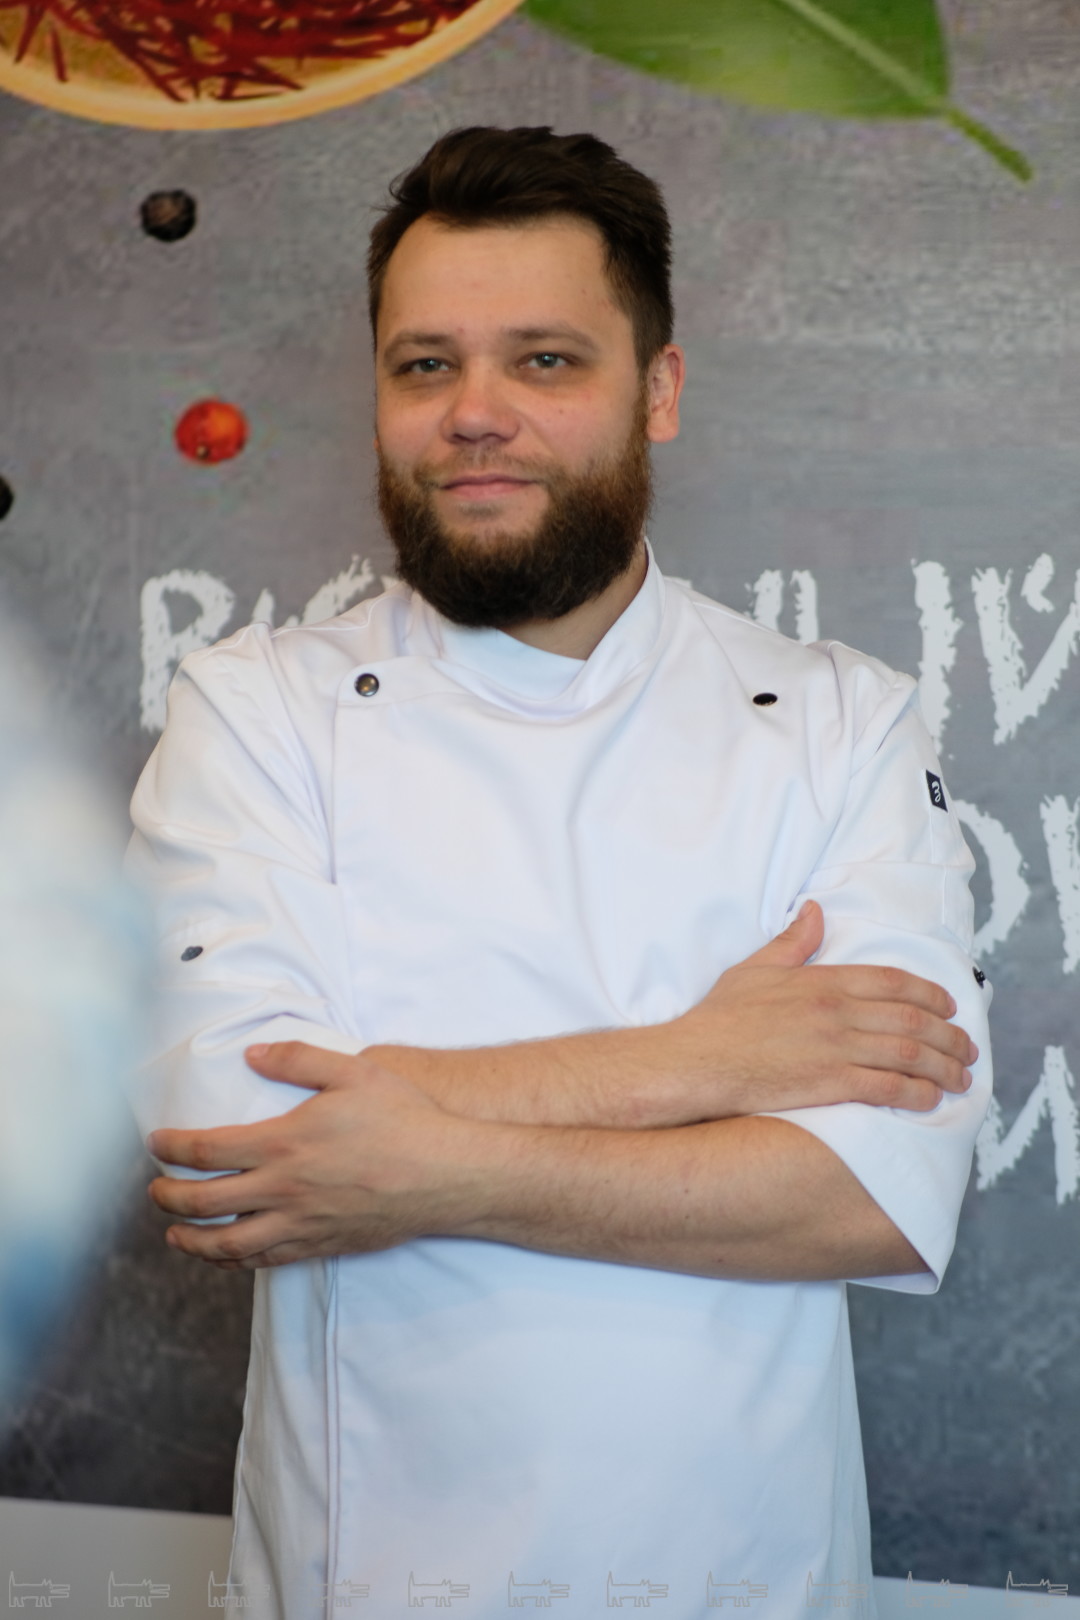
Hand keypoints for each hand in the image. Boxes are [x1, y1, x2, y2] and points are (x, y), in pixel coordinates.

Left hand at [146, 1044, 485, 1269]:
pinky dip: (234, 1261)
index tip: (156, 1144)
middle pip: (204, 1203)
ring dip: (191, 1240)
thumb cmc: (404, 1120)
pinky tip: (228, 1254)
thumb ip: (298, 1059)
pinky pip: (265, 1261)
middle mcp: (284, 1190)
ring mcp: (301, 1224)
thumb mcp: (353, 1071)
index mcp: (284, 1143)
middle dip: (168, 1197)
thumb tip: (253, 1054)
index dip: (172, 1148)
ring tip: (175, 1233)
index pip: (206, 1151)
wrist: (447, 1175)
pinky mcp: (322, 1245)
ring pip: (227, 1244)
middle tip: (156, 1190)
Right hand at [671, 900, 976, 1117]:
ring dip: (944, 1066)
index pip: (894, 982)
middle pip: (914, 1019)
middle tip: (967, 1047)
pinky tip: (931, 1099)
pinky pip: (889, 1087)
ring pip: (910, 1054)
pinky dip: (918, 1093)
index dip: (931, 994)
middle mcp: (838, 1012)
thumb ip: (793, 941)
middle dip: (950, 1035)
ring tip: (961, 1077)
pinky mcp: (830, 1084)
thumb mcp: (756, 969)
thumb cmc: (719, 1019)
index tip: (950, 1007)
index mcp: (824, 981)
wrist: (696, 1062)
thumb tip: (816, 910)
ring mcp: (837, 1049)